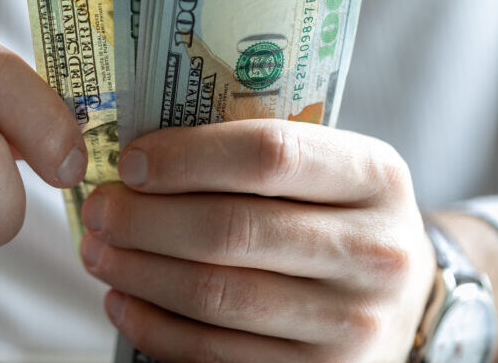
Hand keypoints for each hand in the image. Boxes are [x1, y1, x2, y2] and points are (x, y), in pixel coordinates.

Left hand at [80, 119, 434, 362]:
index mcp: (375, 176)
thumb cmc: (338, 217)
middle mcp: (374, 252)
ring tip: (98, 251)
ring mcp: (349, 324)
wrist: (399, 299)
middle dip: (144, 219)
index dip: (186, 157)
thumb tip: (140, 159)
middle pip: (231, 231)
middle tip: (98, 208)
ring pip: (214, 296)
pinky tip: (124, 300)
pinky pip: (213, 354)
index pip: (270, 154)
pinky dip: (154, 327)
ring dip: (138, 272)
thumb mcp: (327, 170)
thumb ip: (254, 154)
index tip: (132, 162)